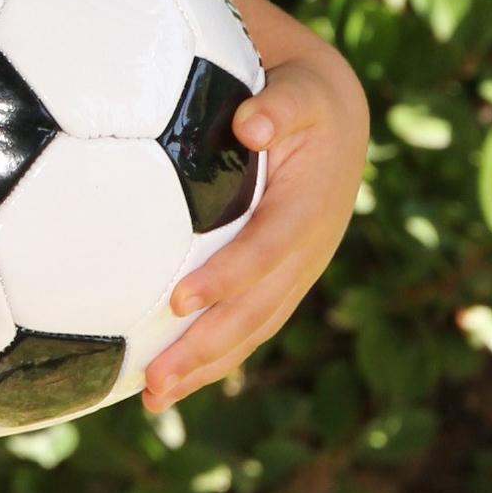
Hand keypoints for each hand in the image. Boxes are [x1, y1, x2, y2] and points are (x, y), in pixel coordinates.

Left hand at [141, 0, 369, 415]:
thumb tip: (250, 122)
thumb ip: (277, 105)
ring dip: (205, 368)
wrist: (337, 123)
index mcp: (308, 210)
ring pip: (249, 332)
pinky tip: (162, 384)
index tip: (180, 299)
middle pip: (256, 311)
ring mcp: (293, 276)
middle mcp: (305, 255)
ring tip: (154, 399)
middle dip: (208, 348)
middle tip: (156, 377)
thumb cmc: (302, 102)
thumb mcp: (299, 93)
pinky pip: (244, 329)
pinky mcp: (277, 286)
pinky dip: (210, 358)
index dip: (228, 278)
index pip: (265, 251)